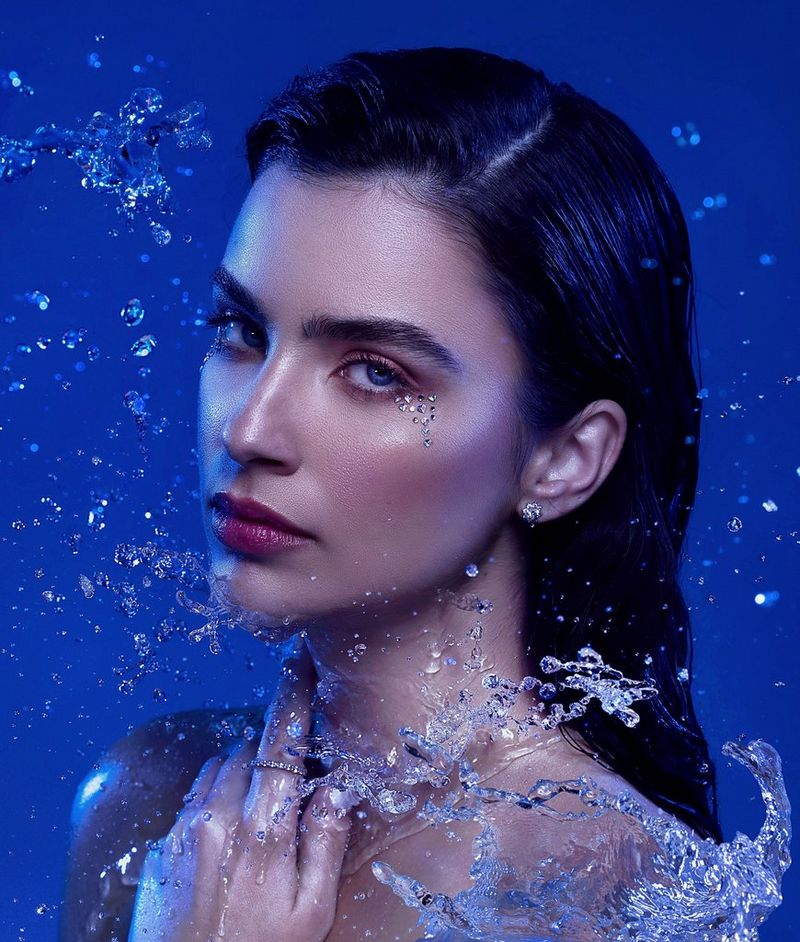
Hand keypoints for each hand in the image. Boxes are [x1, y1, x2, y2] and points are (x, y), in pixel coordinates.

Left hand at [128, 641, 354, 941]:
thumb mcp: (311, 912)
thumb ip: (325, 842)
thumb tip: (336, 785)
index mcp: (260, 832)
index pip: (280, 743)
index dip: (292, 697)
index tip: (298, 660)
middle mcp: (215, 819)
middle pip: (247, 750)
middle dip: (271, 750)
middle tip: (290, 782)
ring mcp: (182, 832)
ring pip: (218, 769)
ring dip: (241, 772)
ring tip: (261, 813)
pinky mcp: (160, 848)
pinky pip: (193, 799)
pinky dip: (215, 798)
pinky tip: (229, 838)